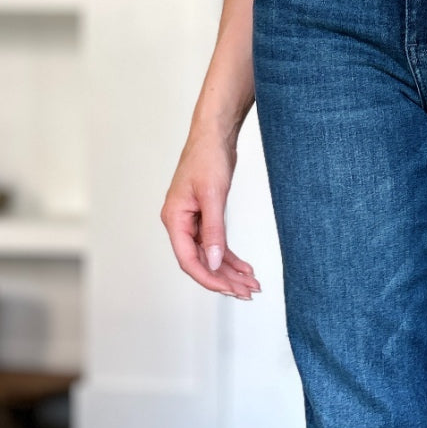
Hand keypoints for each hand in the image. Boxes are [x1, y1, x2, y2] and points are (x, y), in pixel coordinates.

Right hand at [160, 128, 260, 299]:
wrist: (214, 135)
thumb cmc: (207, 157)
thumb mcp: (213, 196)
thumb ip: (214, 231)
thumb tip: (215, 262)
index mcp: (174, 219)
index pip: (189, 260)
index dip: (210, 278)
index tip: (231, 290)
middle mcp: (180, 223)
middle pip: (201, 262)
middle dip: (225, 279)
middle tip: (248, 292)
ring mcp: (193, 221)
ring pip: (211, 256)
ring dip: (230, 272)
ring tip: (251, 284)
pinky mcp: (206, 217)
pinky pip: (217, 244)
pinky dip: (231, 257)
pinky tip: (245, 268)